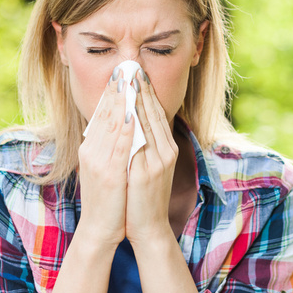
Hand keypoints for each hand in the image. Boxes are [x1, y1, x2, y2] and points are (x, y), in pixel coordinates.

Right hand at [76, 72, 133, 248]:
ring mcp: (99, 162)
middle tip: (125, 66)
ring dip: (121, 100)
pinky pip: (118, 145)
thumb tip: (122, 125)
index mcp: (91, 148)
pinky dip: (124, 126)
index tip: (121, 73)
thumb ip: (111, 147)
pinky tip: (130, 111)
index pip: (102, 114)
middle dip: (116, 89)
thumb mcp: (106, 168)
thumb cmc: (109, 200)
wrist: (101, 229)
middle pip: (105, 114)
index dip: (112, 92)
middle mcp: (92, 151)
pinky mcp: (109, 173)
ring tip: (128, 79)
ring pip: (111, 124)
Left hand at [126, 68, 178, 245]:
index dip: (146, 91)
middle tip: (131, 65)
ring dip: (137, 99)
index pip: (156, 113)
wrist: (148, 227)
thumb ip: (144, 144)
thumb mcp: (147, 166)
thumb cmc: (143, 197)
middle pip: (153, 113)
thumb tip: (133, 121)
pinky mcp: (149, 172)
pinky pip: (141, 142)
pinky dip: (134, 124)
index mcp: (166, 148)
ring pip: (148, 123)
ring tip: (127, 79)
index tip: (135, 71)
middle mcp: (166, 151)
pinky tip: (126, 110)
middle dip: (141, 88)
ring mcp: (159, 161)